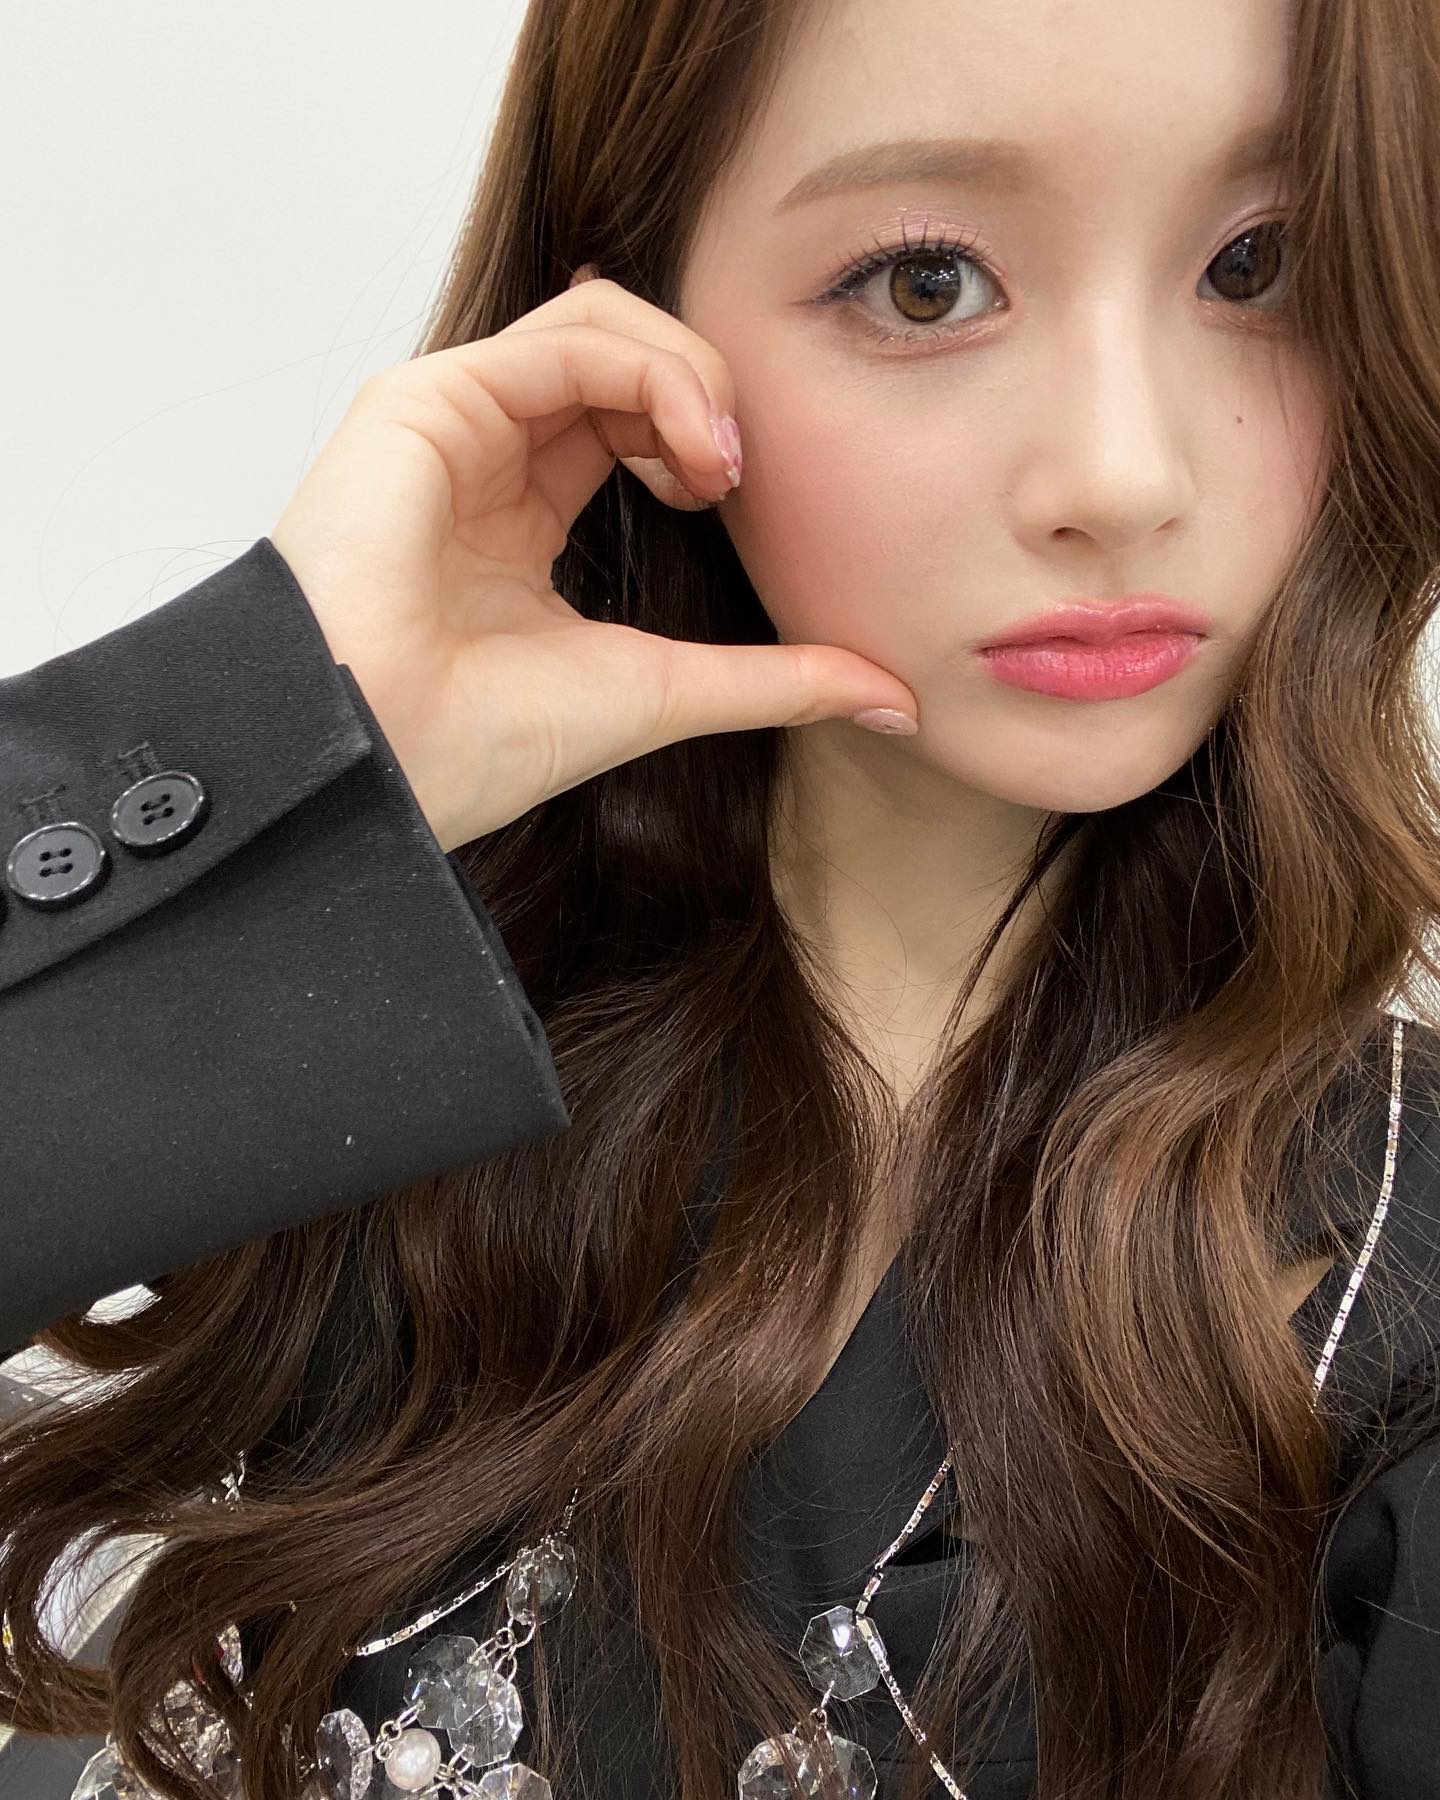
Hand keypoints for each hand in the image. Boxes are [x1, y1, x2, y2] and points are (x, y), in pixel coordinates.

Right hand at [269, 270, 918, 853]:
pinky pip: (565, 335)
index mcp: (521, 513)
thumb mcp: (667, 692)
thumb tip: (895, 700)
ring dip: (689, 375)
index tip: (734, 497)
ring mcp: (453, 421)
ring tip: (717, 459)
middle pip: (622, 353)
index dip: (701, 431)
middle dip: (704, 393)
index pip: (628, 415)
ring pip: (600, 323)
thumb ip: (776, 682)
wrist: (384, 761)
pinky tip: (686, 444)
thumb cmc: (485, 740)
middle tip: (733, 471)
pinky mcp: (425, 398)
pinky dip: (650, 368)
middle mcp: (485, 455)